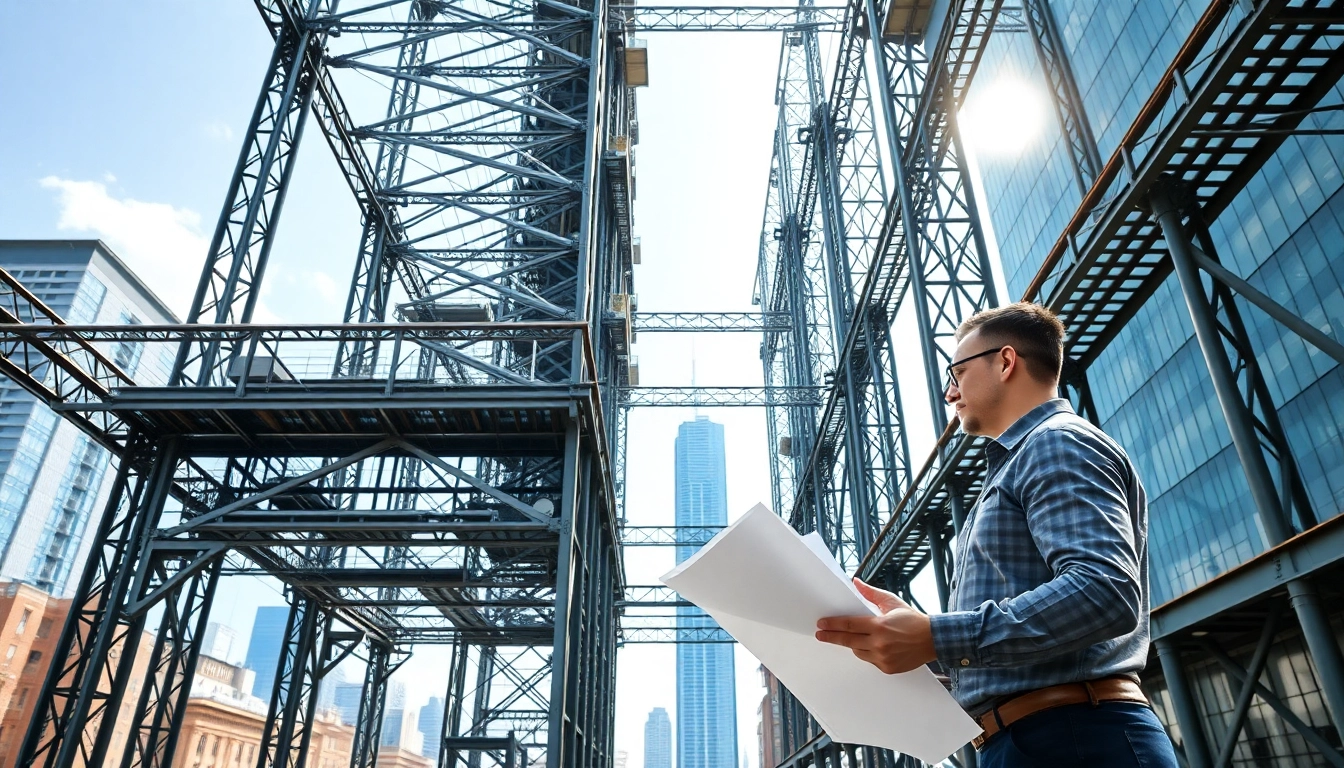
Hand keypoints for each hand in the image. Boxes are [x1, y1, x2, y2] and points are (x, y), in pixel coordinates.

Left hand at [815, 578, 936, 674]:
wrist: (932, 639)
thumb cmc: (912, 619)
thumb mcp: (891, 602)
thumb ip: (871, 593)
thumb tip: (855, 582)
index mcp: (879, 625)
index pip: (849, 625)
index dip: (833, 624)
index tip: (821, 623)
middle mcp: (880, 643)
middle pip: (848, 641)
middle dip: (832, 637)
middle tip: (820, 634)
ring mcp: (883, 658)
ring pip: (858, 651)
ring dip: (852, 644)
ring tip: (850, 637)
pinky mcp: (887, 668)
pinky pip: (869, 660)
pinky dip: (866, 652)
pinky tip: (869, 646)